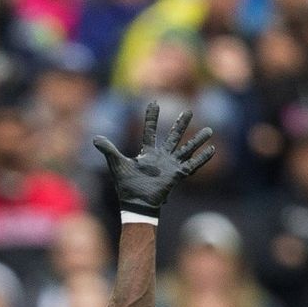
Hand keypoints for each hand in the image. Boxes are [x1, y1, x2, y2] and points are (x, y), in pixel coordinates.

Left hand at [92, 103, 215, 219]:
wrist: (136, 204)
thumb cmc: (126, 186)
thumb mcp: (117, 164)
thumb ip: (109, 150)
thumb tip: (95, 138)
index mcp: (147, 153)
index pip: (150, 131)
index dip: (151, 117)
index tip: (153, 102)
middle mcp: (161, 158)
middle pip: (173, 136)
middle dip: (180, 124)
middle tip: (188, 111)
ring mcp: (170, 166)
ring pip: (187, 149)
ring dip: (197, 139)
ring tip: (210, 129)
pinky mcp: (177, 175)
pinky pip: (192, 165)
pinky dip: (202, 158)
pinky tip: (212, 149)